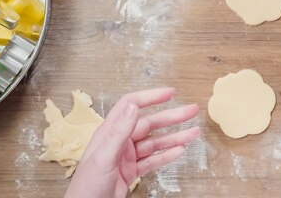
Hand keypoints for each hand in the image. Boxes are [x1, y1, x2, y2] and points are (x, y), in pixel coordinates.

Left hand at [64, 88, 200, 197]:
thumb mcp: (103, 157)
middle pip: (149, 123)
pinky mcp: (131, 172)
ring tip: (193, 133)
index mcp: (109, 133)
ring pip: (155, 143)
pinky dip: (167, 155)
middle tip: (191, 111)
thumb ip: (119, 132)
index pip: (131, 106)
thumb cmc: (86, 188)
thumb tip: (134, 107)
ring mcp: (126, 157)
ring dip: (175, 137)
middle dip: (171, 117)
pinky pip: (153, 160)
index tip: (170, 93)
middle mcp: (119, 142)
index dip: (151, 97)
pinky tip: (180, 151)